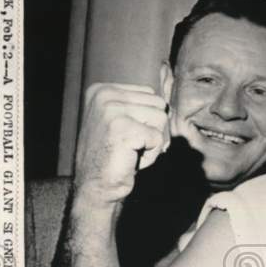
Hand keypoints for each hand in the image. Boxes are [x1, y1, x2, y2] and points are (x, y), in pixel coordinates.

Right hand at [73, 83, 169, 205]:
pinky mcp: (122, 129)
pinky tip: (130, 160)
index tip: (128, 135)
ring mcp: (111, 110)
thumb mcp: (124, 120)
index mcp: (102, 89)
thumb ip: (141, 103)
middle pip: (159, 104)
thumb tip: (170, 80)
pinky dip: (151, 154)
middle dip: (154, 129)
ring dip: (153, 142)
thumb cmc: (115, 155)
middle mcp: (104, 95)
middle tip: (131, 146)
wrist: (95, 186)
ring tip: (131, 152)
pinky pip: (158, 138)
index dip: (148, 119)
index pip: (150, 94)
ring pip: (161, 119)